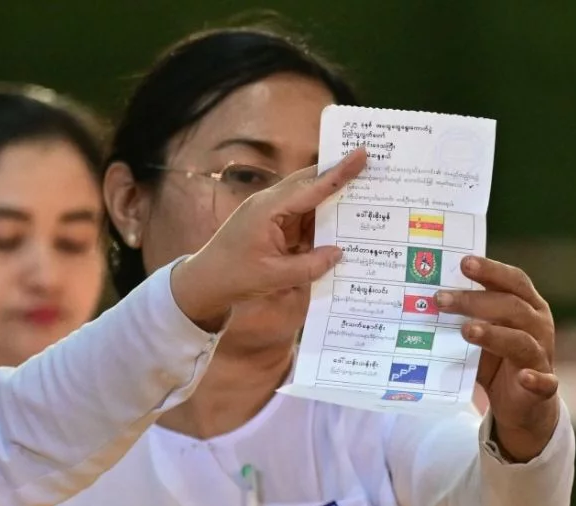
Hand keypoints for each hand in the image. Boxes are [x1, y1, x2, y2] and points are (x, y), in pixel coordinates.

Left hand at [172, 148, 367, 329]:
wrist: (205, 281)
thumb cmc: (234, 276)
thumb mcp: (275, 277)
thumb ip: (310, 266)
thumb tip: (339, 252)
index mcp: (268, 209)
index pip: (311, 187)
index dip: (339, 172)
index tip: (361, 154)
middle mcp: (270, 203)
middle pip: (311, 183)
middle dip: (339, 175)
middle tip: (371, 164)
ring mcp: (272, 212)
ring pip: (309, 200)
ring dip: (333, 201)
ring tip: (364, 195)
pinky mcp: (274, 224)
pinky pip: (303, 217)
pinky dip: (321, 221)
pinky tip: (340, 226)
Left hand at [435, 256, 559, 461]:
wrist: (522, 405)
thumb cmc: (497, 361)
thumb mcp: (480, 336)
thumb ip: (462, 319)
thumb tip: (421, 301)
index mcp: (527, 307)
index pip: (513, 281)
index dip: (491, 270)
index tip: (463, 262)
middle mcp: (539, 326)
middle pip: (512, 307)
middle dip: (476, 301)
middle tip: (440, 299)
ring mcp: (542, 356)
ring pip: (522, 341)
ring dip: (494, 335)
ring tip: (467, 330)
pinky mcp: (544, 388)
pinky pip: (544, 382)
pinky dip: (535, 379)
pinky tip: (524, 377)